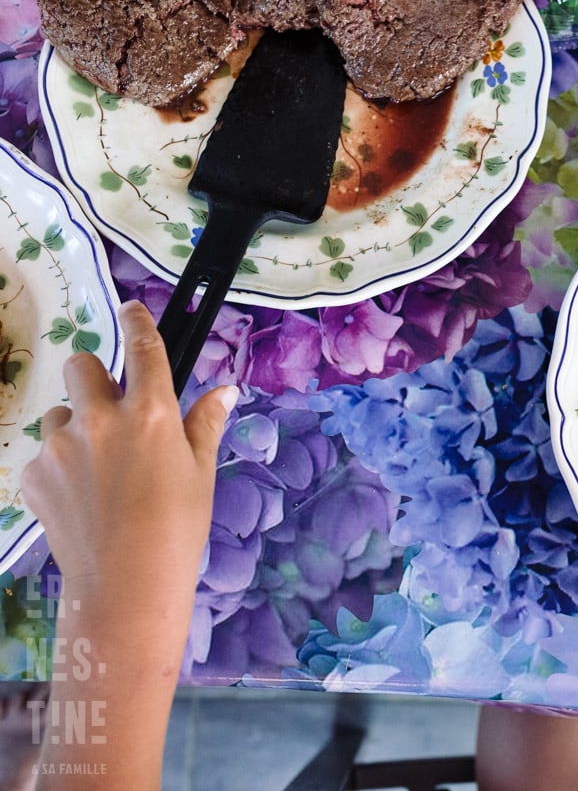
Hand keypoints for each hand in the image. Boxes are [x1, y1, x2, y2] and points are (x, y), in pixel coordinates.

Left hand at [18, 300, 235, 789]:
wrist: (125, 587)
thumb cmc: (177, 529)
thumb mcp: (201, 474)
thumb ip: (204, 425)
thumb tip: (224, 391)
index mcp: (149, 413)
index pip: (143, 349)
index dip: (139, 323)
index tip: (134, 309)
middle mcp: (99, 419)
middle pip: (82, 366)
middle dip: (96, 378)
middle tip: (114, 407)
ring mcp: (59, 446)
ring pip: (60, 413)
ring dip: (77, 427)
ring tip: (101, 469)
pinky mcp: (33, 475)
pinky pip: (45, 454)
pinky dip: (62, 467)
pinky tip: (84, 499)